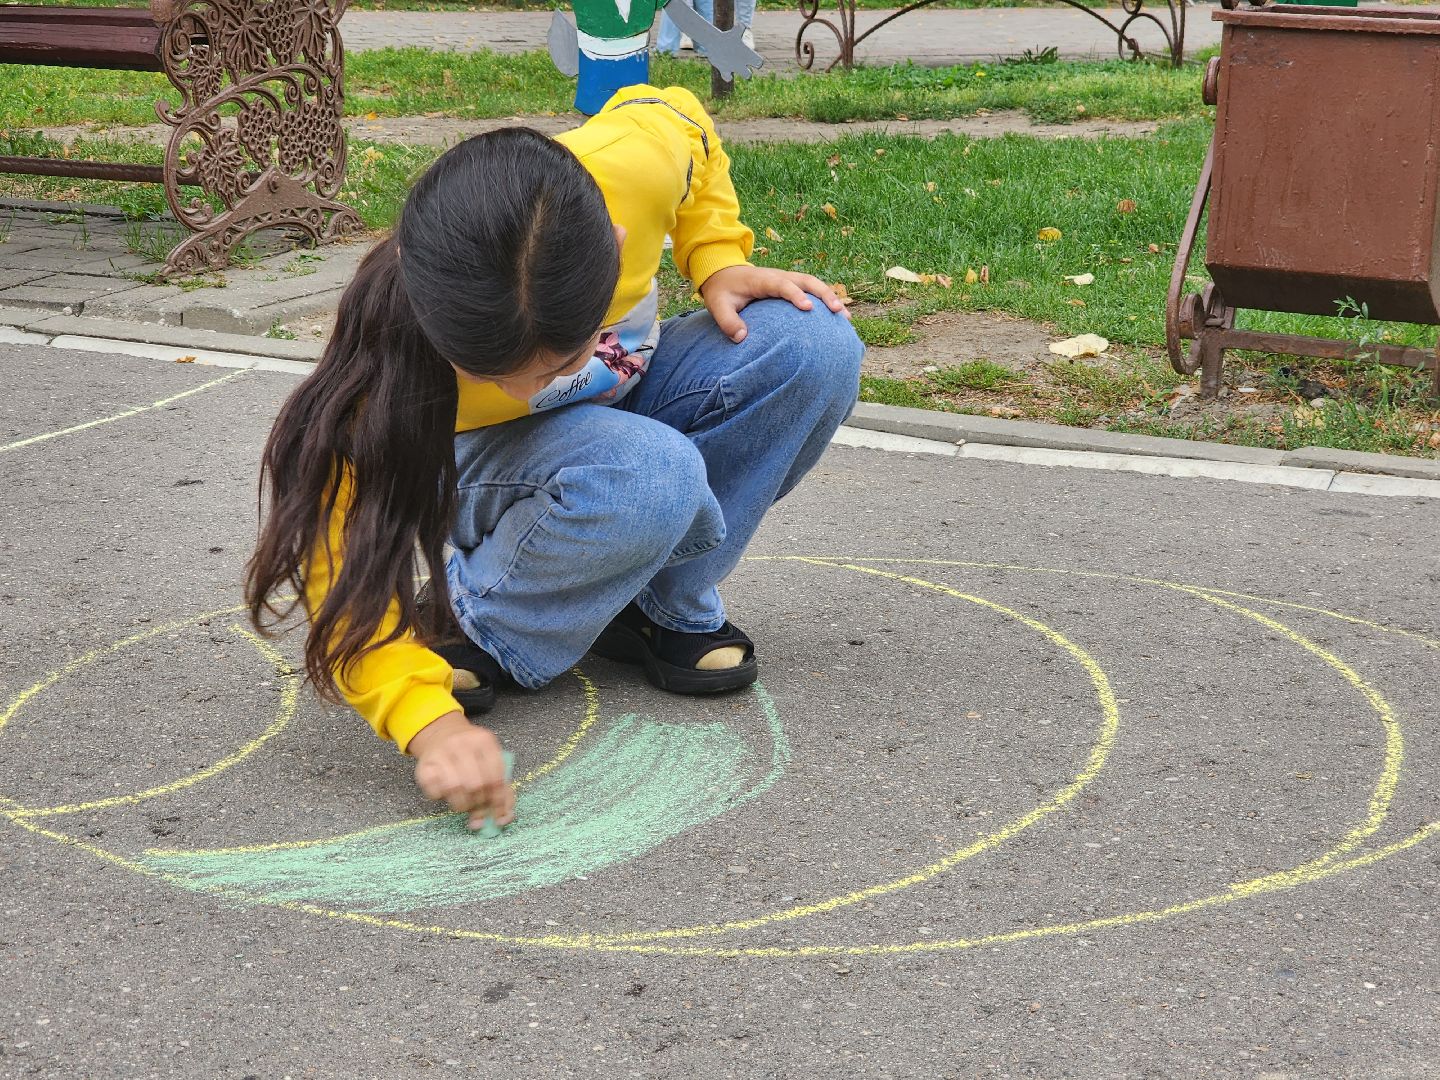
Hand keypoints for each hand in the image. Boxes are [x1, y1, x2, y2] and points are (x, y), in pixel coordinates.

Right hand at [409, 711, 515, 830]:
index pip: (496, 776)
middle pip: (476, 784)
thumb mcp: (490, 761)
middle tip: (478, 809)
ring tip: (464, 804)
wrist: (441, 735)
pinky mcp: (423, 766)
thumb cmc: (471, 754)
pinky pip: (434, 791)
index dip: (498, 800)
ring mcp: (440, 752)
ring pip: (454, 787)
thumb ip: (501, 789)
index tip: (498, 816)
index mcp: (484, 741)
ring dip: (462, 804)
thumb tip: (502, 819)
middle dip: (479, 803)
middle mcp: (462, 743)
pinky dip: (442, 798)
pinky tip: (446, 794)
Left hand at [699, 264, 850, 343]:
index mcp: (762, 280)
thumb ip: (727, 321)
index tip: (807, 308)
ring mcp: (787, 280)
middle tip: (839, 312)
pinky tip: (838, 318)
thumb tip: (742, 338)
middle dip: (825, 295)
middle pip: (807, 281)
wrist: (723, 273)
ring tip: (846, 318)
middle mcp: (779, 276)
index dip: (795, 295)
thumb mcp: (716, 305)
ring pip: (814, 284)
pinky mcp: (790, 286)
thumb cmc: (722, 291)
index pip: (782, 285)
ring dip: (831, 298)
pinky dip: (826, 300)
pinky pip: (811, 290)